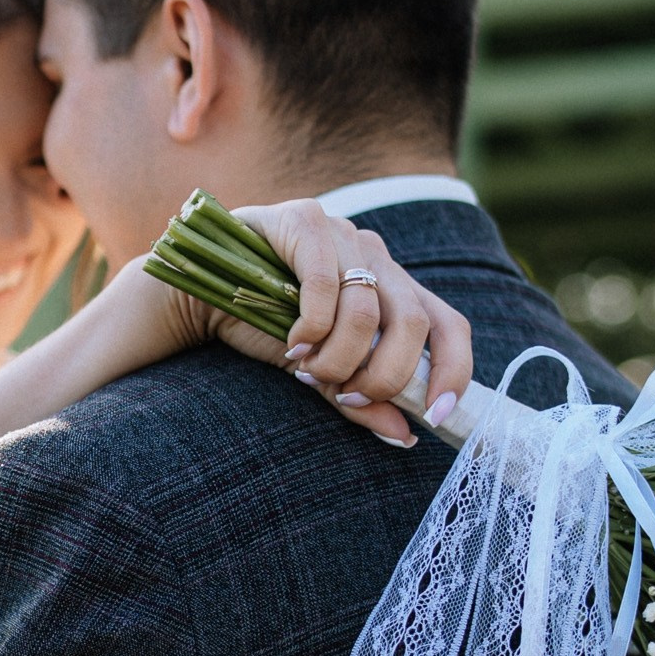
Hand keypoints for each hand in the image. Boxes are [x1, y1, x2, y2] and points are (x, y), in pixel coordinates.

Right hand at [230, 203, 473, 446]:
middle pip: (414, 322)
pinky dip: (312, 327)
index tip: (434, 416)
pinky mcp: (304, 220)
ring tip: (307, 370)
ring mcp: (343, 233)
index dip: (454, 372)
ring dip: (338, 358)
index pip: (449, 325)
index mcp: (392, 289)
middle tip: (348, 397)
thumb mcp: (321, 370)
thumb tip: (405, 435)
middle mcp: (377, 255)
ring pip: (367, 310)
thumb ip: (360, 396)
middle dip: (384, 376)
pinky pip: (324, 283)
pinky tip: (292, 343)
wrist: (201, 297)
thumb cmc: (264, 330)